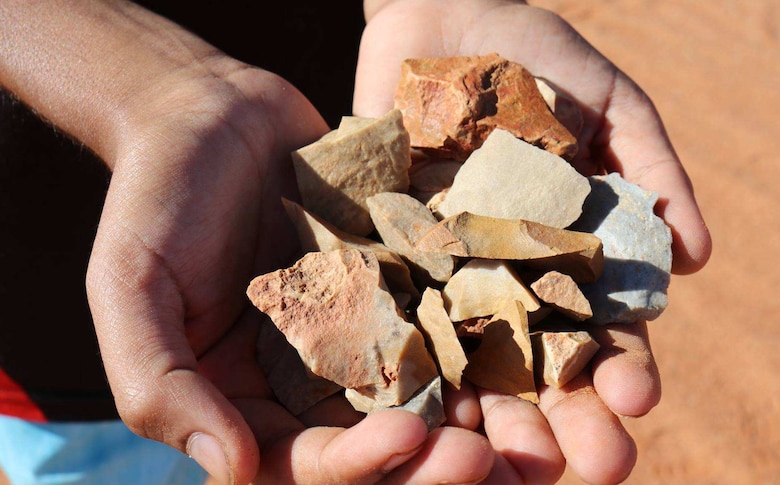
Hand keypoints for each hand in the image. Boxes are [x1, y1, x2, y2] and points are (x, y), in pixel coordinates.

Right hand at [81, 58, 497, 483]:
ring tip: (511, 418)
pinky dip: (475, 342)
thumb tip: (229, 469)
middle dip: (426, 459)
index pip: (299, 462)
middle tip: (479, 453)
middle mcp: (306, 378)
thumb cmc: (157, 198)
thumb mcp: (133, 289)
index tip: (403, 439)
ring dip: (464, 414)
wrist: (212, 113)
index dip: (353, 465)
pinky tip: (514, 347)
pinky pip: (439, 321)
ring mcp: (359, 331)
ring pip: (418, 394)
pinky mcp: (395, 284)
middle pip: (373, 443)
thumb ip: (161, 382)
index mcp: (242, 398)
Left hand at [355, 1, 711, 482]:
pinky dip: (402, 367)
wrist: (438, 18)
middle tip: (582, 467)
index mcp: (569, 259)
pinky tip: (412, 410)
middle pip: (537, 371)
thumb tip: (698, 260)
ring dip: (487, 420)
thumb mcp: (610, 102)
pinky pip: (392, 320)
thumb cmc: (534, 56)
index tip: (636, 402)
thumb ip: (651, 171)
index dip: (622, 371)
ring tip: (497, 462)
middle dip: (562, 421)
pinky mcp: (384, 260)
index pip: (604, 334)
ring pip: (467, 367)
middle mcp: (507, 283)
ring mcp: (443, 277)